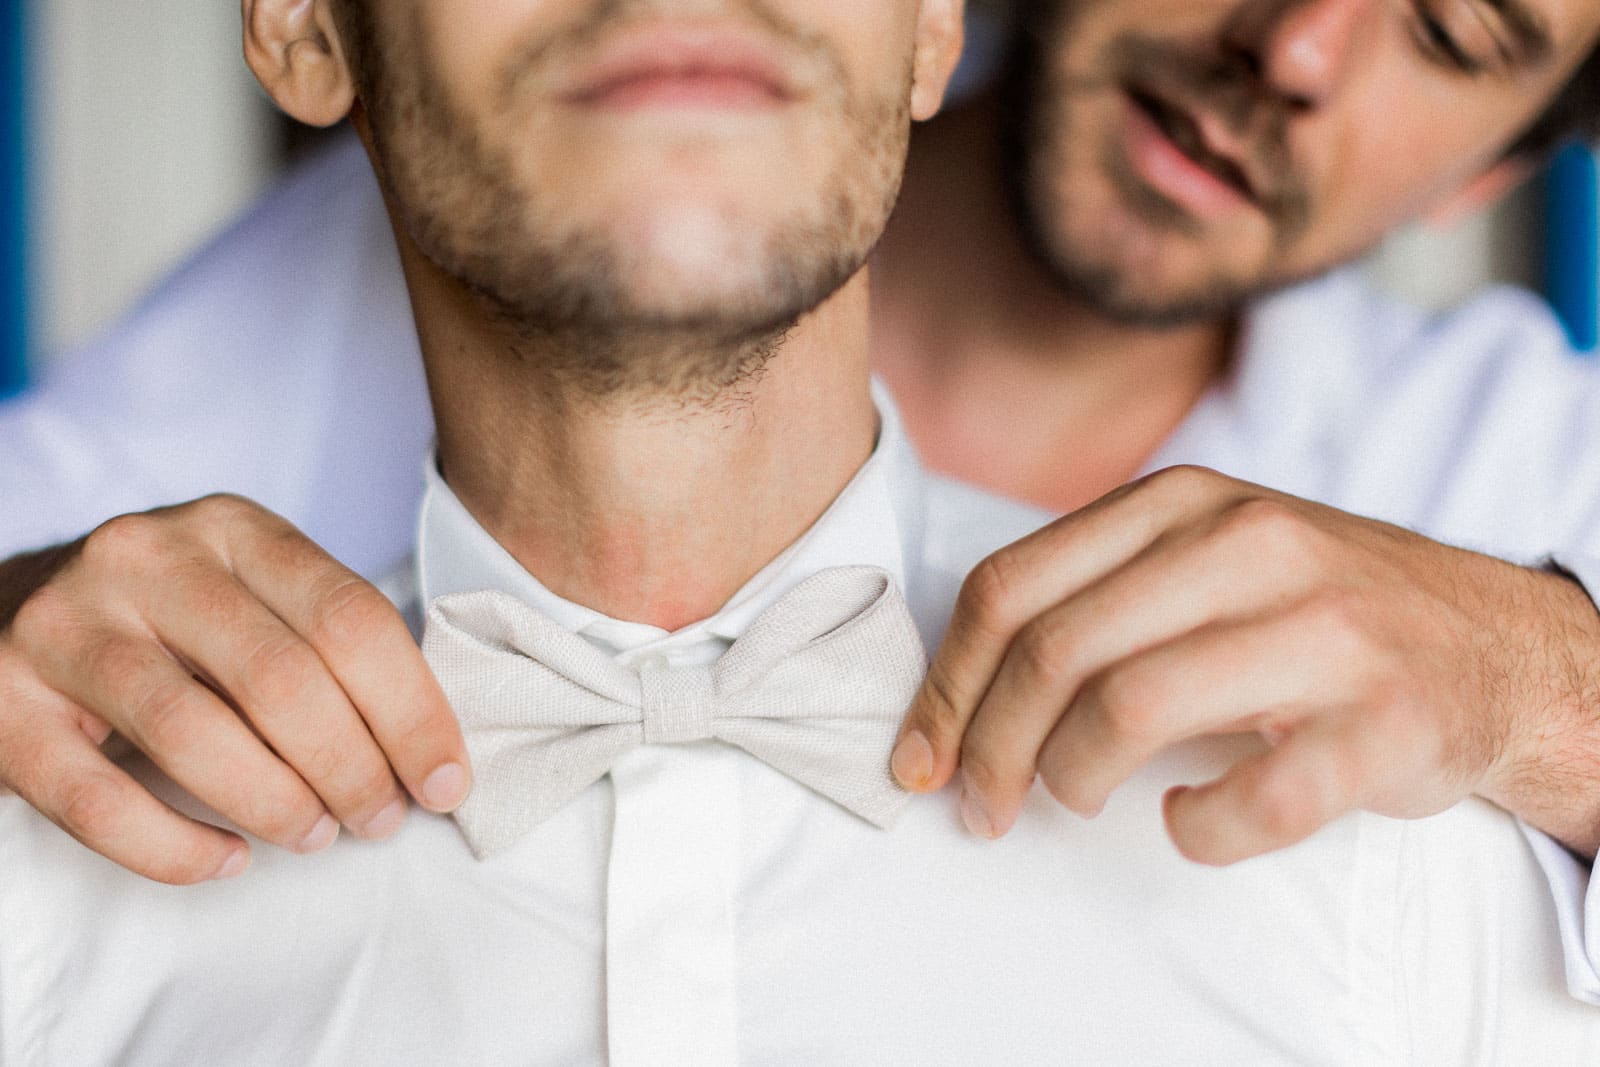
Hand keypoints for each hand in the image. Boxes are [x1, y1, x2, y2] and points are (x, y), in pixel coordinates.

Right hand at [0, 494, 469, 883]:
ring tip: (315, 834)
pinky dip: (176, 848)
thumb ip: (330, 645)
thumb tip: (430, 753)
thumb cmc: (172, 621)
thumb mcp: (254, 595)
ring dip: (276, 804)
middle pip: (282, 678)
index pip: (350, 619)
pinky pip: (99, 803)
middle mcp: (145, 559)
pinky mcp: (5, 707)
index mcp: (232, 528)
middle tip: (381, 820)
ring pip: (194, 735)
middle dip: (353, 767)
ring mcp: (66, 628)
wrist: (9, 614)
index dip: (412, 711)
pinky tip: (226, 860)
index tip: (446, 781)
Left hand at [891, 466, 1599, 863]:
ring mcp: (1323, 630)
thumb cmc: (1311, 611)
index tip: (923, 757)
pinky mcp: (1385, 721)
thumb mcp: (1203, 556)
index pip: (1008, 588)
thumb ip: (1093, 593)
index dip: (946, 684)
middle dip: (991, 748)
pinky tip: (1185, 820)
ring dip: (1071, 779)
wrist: (1493, 645)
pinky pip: (1251, 799)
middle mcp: (1248, 544)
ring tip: (1077, 801)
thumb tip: (955, 697)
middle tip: (983, 809)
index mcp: (1181, 502)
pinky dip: (1195, 828)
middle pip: (1053, 653)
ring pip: (1130, 710)